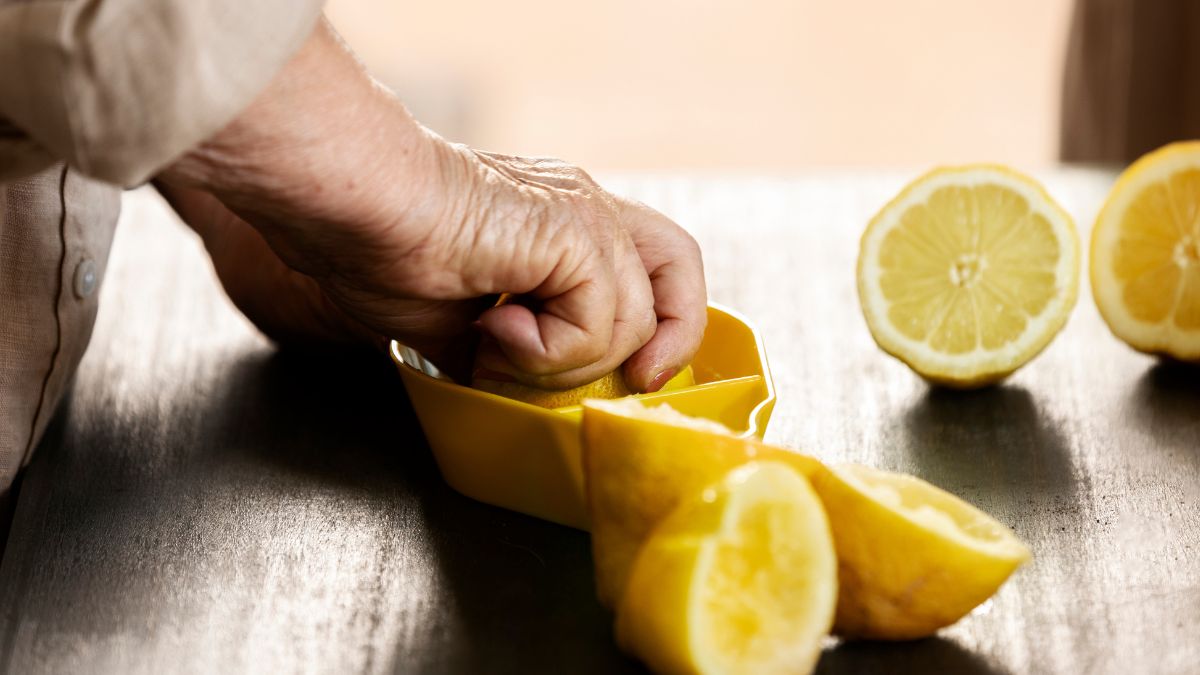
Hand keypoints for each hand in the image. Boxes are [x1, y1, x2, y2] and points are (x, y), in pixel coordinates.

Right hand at [157, 18, 705, 390]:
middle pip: (679, 264)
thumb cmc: (380, 246)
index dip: (660, 325)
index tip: (632, 376)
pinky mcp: (573, 231)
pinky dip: (551, 350)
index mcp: (562, 221)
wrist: (355, 207)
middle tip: (631, 379)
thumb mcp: (456, 322)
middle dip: (670, 337)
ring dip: (564, 362)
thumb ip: (502, 350)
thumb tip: (505, 384)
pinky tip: (494, 328)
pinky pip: (600, 321)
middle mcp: (585, 208)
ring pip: (633, 320)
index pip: (649, 265)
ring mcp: (584, 215)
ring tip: (497, 344)